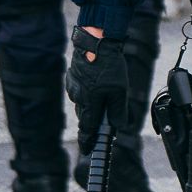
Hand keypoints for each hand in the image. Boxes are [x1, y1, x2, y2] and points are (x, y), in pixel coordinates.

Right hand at [65, 26, 130, 144]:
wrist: (95, 41)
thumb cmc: (108, 66)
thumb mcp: (119, 91)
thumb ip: (118, 111)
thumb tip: (118, 127)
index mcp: (89, 104)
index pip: (87, 130)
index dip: (87, 142)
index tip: (87, 150)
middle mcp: (78, 98)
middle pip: (86, 116)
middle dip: (95, 118)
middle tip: (105, 117)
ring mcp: (73, 87)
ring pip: (83, 102)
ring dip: (92, 101)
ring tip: (104, 90)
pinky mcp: (72, 77)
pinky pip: (79, 89)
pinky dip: (87, 89)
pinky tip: (96, 80)